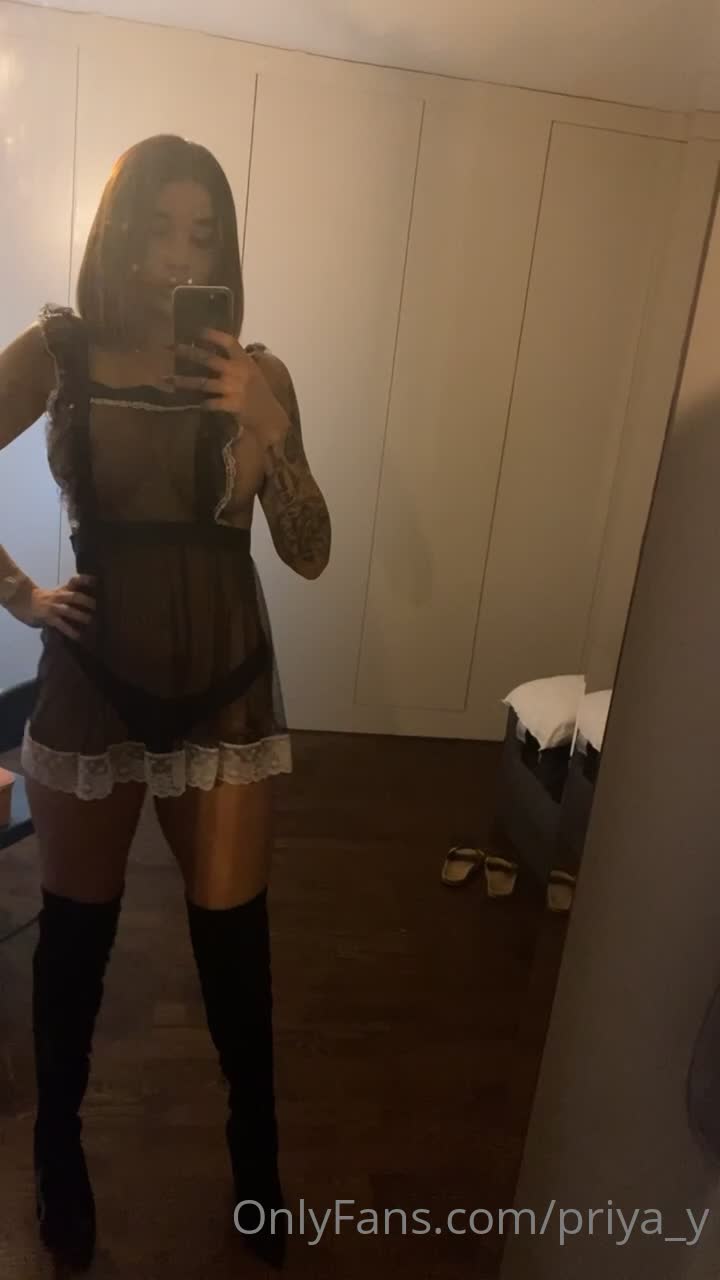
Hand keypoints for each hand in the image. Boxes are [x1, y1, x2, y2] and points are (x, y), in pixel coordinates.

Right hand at [21, 575, 95, 638]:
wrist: (22, 601)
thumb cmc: (43, 599)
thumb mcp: (56, 594)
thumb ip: (69, 597)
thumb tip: (87, 603)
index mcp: (62, 590)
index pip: (75, 581)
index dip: (85, 580)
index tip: (96, 580)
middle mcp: (59, 596)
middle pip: (75, 596)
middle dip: (88, 601)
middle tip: (101, 607)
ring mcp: (53, 607)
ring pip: (69, 610)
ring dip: (81, 616)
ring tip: (92, 622)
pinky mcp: (48, 618)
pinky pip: (61, 625)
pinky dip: (71, 631)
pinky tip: (78, 637)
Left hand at [171, 329, 289, 451]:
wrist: (270, 415)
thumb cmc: (261, 393)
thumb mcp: (253, 372)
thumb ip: (238, 363)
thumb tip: (219, 352)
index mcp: (244, 361)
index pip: (228, 342)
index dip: (212, 335)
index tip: (197, 331)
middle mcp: (237, 371)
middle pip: (208, 359)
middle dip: (188, 353)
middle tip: (170, 348)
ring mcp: (234, 388)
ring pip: (203, 382)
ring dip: (184, 381)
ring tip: (168, 378)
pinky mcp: (231, 404)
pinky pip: (211, 403)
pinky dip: (202, 404)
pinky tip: (194, 404)